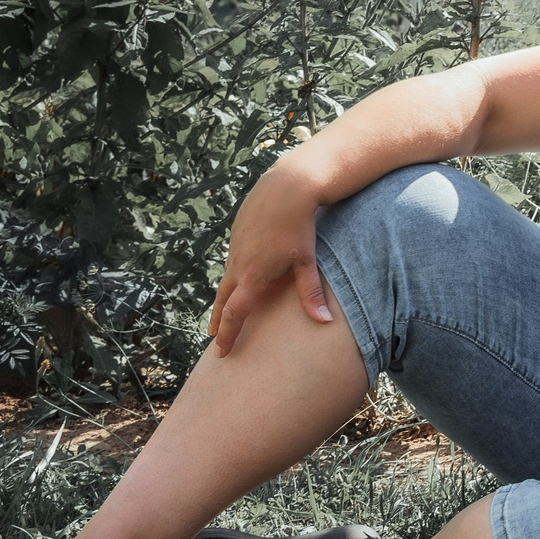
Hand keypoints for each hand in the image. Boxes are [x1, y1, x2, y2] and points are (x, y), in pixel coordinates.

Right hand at [206, 152, 336, 354]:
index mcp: (253, 275)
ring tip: (223, 312)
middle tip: (216, 338)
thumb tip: (324, 321)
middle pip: (223, 300)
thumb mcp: (307, 261)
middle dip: (220, 320)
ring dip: (224, 298)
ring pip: (226, 279)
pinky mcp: (236, 234)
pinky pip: (231, 262)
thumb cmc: (299, 225)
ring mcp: (235, 248)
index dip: (228, 334)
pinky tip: (238, 279)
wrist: (285, 187)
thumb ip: (312, 293)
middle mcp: (238, 264)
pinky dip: (231, 277)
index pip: (235, 313)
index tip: (222, 351)